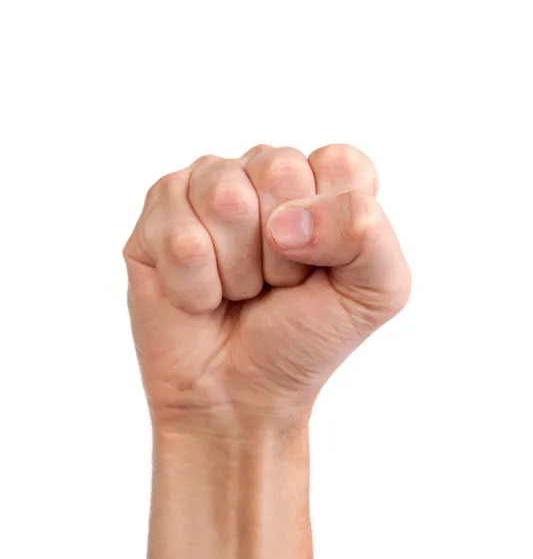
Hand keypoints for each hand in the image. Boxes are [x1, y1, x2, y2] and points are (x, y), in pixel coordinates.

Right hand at [123, 144, 410, 430]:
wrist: (240, 395)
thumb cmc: (305, 337)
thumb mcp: (376, 292)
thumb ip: (369, 232)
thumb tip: (287, 219)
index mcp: (320, 179)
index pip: (339, 163)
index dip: (336, 227)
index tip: (324, 268)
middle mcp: (259, 171)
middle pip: (278, 168)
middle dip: (283, 251)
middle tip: (275, 283)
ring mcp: (202, 188)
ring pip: (224, 199)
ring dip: (238, 271)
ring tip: (238, 290)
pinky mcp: (155, 219)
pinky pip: (181, 240)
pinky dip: (198, 289)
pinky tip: (202, 299)